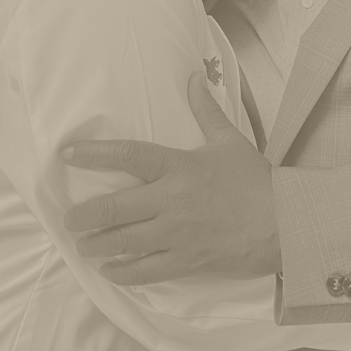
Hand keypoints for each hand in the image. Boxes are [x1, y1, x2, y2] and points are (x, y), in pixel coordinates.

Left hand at [62, 73, 280, 284]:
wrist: (283, 222)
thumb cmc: (255, 180)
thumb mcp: (229, 140)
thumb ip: (206, 110)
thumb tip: (195, 78)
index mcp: (179, 167)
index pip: (129, 155)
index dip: (94, 153)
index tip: (67, 154)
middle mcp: (171, 201)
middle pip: (114, 209)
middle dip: (84, 216)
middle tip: (69, 219)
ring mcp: (177, 235)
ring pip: (123, 243)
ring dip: (97, 246)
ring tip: (84, 245)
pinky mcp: (186, 261)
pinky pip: (146, 271)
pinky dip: (123, 273)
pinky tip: (110, 271)